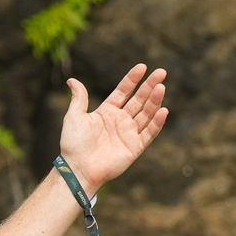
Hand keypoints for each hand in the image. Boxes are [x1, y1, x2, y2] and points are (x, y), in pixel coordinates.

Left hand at [57, 63, 168, 186]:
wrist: (78, 169)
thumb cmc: (73, 144)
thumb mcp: (74, 116)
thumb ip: (79, 98)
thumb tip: (72, 80)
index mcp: (107, 112)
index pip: (123, 91)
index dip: (132, 79)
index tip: (142, 67)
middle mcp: (120, 121)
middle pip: (139, 100)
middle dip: (150, 86)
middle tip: (161, 72)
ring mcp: (129, 134)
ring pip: (146, 113)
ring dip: (155, 101)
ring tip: (161, 87)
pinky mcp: (135, 147)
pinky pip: (149, 133)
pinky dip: (156, 123)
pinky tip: (163, 110)